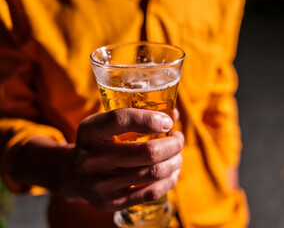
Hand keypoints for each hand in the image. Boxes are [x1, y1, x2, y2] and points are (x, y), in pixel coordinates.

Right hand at [12, 108, 182, 211]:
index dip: (150, 119)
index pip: (120, 120)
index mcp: (90, 131)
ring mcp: (102, 184)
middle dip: (173, 144)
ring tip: (177, 154)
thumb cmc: (98, 143)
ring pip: (154, 172)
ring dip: (175, 161)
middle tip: (178, 139)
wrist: (72, 175)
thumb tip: (175, 113)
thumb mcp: (105, 124)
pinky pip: (151, 192)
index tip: (168, 122)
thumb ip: (137, 116)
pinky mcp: (112, 202)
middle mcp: (93, 158)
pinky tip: (172, 171)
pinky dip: (169, 180)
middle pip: (147, 152)